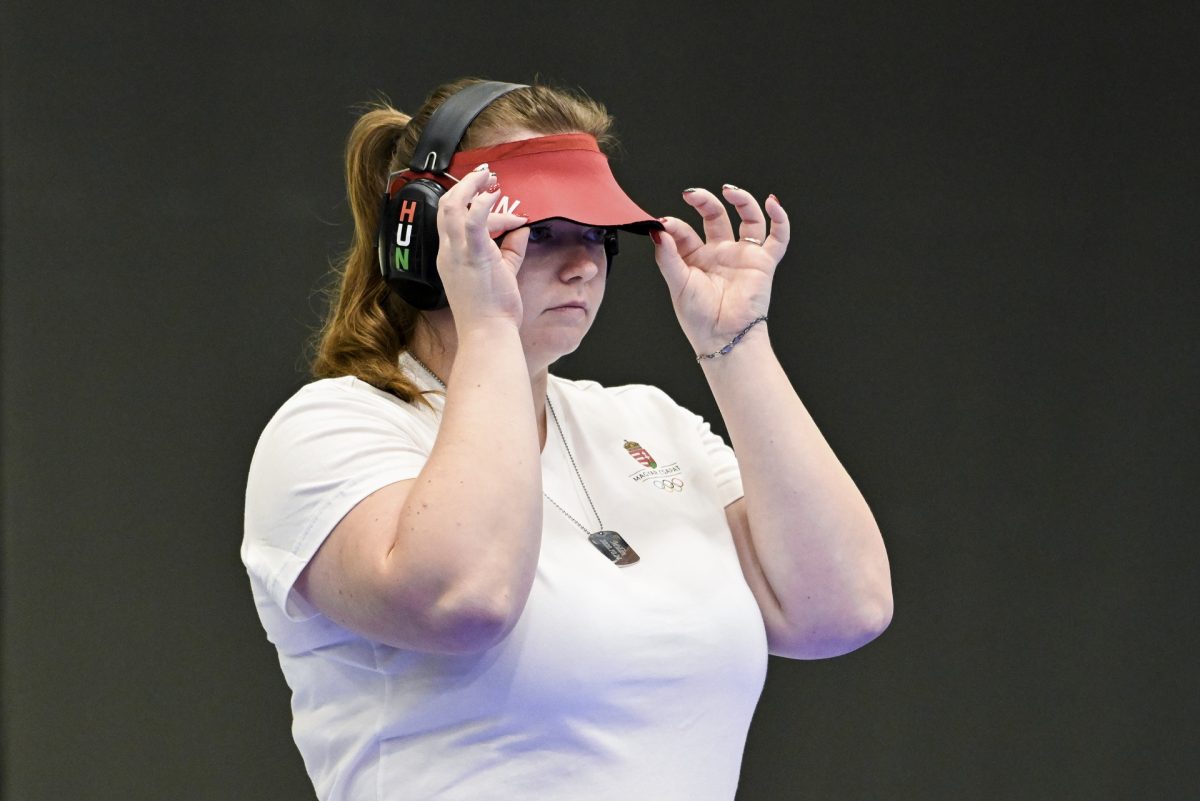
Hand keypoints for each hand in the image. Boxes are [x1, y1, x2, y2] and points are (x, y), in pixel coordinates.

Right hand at [435, 163, 530, 325]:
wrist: (487, 332)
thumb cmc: (492, 311)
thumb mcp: (503, 274)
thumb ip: (511, 251)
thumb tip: (523, 231)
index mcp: (451, 258)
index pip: (457, 222)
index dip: (481, 211)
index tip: (508, 214)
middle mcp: (449, 253)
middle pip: (446, 207)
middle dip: (465, 187)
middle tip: (485, 175)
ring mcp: (458, 254)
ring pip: (451, 207)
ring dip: (469, 187)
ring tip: (487, 176)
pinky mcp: (473, 255)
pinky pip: (471, 220)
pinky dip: (480, 203)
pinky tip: (493, 195)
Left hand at [651, 185, 788, 353]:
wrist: (723, 337)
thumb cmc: (698, 316)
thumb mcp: (677, 282)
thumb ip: (667, 255)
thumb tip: (657, 230)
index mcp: (696, 257)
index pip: (685, 231)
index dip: (675, 225)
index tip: (664, 223)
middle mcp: (720, 252)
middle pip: (716, 216)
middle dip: (705, 201)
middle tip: (691, 194)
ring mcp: (743, 255)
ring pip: (748, 219)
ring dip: (742, 201)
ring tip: (730, 191)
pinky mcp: (763, 263)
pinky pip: (778, 237)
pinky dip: (779, 218)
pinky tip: (773, 203)